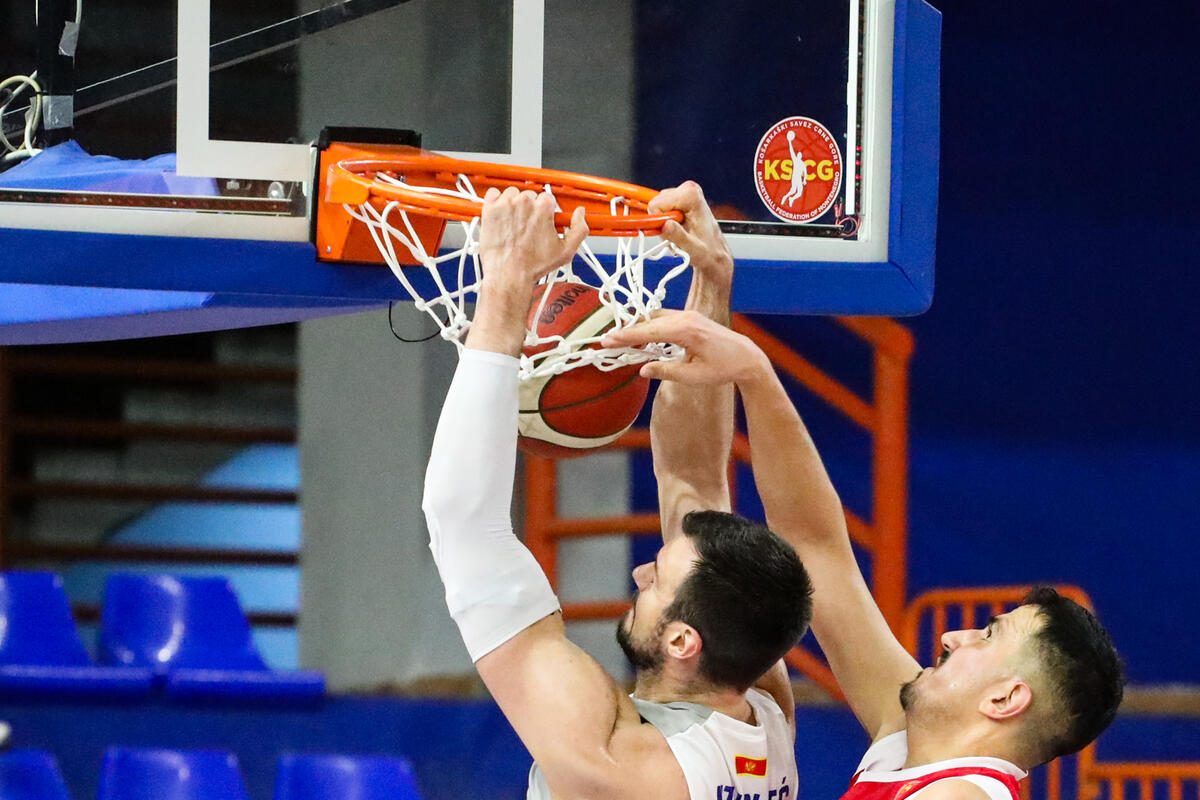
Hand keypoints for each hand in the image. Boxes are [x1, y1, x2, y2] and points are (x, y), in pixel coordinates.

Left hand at [467, 187, 588, 355]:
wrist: (509, 275)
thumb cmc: (533, 266)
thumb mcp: (566, 251)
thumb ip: (580, 229)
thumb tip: (580, 214)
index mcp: (543, 208)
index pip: (547, 199)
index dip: (545, 212)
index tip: (540, 221)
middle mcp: (525, 202)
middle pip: (529, 196)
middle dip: (529, 209)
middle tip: (526, 226)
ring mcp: (506, 204)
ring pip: (512, 194)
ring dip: (513, 205)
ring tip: (513, 223)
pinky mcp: (490, 209)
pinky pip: (493, 194)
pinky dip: (496, 202)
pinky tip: (500, 216)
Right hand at [601, 310, 769, 384]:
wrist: (746, 357)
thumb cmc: (722, 369)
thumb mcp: (693, 377)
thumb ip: (666, 371)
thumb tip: (642, 370)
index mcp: (686, 331)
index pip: (648, 331)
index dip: (625, 336)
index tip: (606, 341)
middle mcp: (686, 318)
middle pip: (648, 322)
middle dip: (626, 331)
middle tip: (605, 341)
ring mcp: (688, 315)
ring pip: (654, 318)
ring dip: (637, 327)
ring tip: (618, 339)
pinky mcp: (690, 317)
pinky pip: (663, 318)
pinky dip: (649, 325)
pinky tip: (640, 335)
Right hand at [648, 181, 733, 293]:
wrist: (715, 250)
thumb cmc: (708, 249)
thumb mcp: (691, 248)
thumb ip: (677, 235)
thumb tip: (665, 225)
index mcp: (691, 196)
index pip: (656, 204)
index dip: (659, 221)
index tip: (669, 231)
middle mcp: (688, 190)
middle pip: (656, 204)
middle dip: (662, 222)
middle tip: (676, 234)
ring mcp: (684, 192)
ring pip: (657, 207)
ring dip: (664, 223)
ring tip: (679, 233)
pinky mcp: (680, 198)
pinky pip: (661, 209)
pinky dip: (666, 221)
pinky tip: (678, 229)